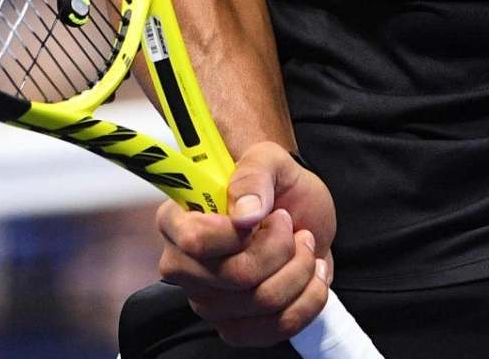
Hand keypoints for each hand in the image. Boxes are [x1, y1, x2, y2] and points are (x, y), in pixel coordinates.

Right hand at [155, 142, 336, 346]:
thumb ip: (254, 173)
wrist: (302, 217)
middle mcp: (184, 266)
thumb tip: (245, 212)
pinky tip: (310, 274)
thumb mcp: (271, 160)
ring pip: (262, 302)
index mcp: (177, 220)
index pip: (195, 240)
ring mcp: (207, 301)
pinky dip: (308, 299)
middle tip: (290, 225)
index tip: (266, 214)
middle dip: (281, 249)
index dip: (236, 233)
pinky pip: (277, 328)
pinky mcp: (235, 326)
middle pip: (235, 277)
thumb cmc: (278, 187)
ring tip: (303, 245)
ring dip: (300, 269)